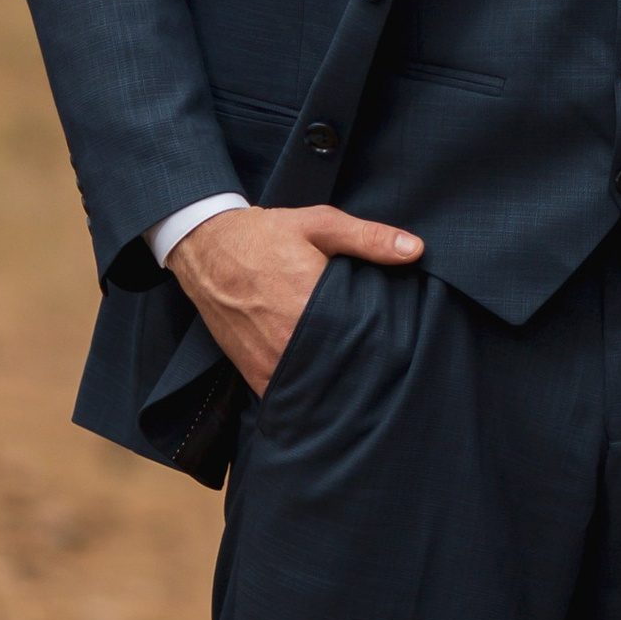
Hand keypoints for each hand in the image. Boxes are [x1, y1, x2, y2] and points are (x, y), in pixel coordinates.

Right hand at [169, 202, 421, 391]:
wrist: (205, 248)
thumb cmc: (265, 235)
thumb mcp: (319, 224)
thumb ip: (368, 238)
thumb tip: (415, 250)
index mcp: (310, 303)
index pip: (362, 339)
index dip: (384, 345)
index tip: (400, 346)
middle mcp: (289, 340)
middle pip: (342, 367)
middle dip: (363, 367)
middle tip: (384, 365)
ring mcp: (270, 360)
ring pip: (316, 387)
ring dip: (336, 384)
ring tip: (359, 380)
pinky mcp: (253, 372)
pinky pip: (287, 395)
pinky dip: (306, 394)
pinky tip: (325, 389)